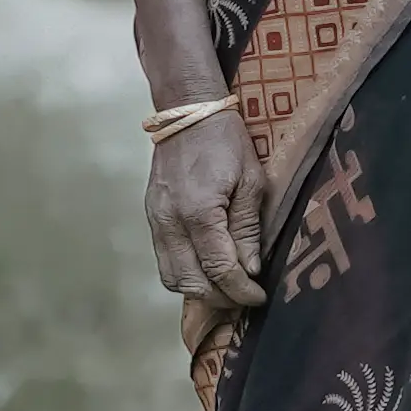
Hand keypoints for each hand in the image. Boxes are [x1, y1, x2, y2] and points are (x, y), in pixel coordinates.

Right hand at [145, 105, 264, 316]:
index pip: (219, 270)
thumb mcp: (252, 181)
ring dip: (200, 290)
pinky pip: (165, 260)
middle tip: (245, 295)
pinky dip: (186, 273)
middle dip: (221, 297)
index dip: (241, 291)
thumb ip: (248, 228)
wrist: (188, 113)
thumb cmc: (225, 141)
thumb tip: (250, 269)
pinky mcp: (151, 218)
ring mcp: (156, 221)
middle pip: (192, 283)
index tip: (259, 297)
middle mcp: (170, 222)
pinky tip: (207, 268)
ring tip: (227, 285)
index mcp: (199, 212)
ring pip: (173, 278)